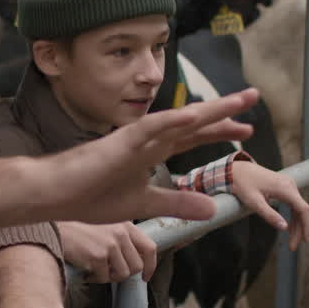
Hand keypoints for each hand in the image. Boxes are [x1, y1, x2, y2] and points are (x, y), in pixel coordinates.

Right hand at [0, 89, 259, 247]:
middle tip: (254, 98)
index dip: (220, 132)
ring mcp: (134, 138)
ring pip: (178, 119)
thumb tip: (211, 208)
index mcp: (151, 152)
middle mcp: (147, 139)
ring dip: (209, 109)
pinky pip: (150, 128)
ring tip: (238, 100)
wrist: (54, 194)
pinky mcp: (119, 142)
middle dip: (225, 111)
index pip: (193, 138)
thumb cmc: (90, 196)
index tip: (246, 130)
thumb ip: (176, 204)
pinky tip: (194, 115)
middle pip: (193, 122)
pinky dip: (172, 121)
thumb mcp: (144, 204)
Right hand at [58, 221, 157, 282]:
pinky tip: (85, 270)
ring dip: (109, 276)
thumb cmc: (77, 227)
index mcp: (125, 224)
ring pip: (122, 275)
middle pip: (136, 266)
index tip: (145, 276)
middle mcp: (121, 233)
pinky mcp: (98, 256)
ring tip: (95, 269)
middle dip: (123, 273)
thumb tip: (133, 260)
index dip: (150, 266)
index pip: (150, 248)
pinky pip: (104, 278)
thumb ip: (121, 236)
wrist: (54, 228)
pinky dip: (94, 278)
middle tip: (108, 270)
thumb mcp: (105, 224)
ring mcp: (110, 245)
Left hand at [230, 161, 308, 250]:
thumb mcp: (254, 202)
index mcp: (285, 188)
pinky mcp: (284, 186)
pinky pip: (293, 203)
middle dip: (300, 229)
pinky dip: (292, 216)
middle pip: (301, 210)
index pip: (303, 209)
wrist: (237, 170)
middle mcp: (290, 185)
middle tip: (293, 247)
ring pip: (298, 208)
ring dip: (296, 225)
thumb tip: (284, 228)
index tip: (305, 240)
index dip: (306, 225)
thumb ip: (269, 215)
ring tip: (292, 241)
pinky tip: (289, 228)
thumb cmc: (243, 185)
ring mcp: (288, 184)